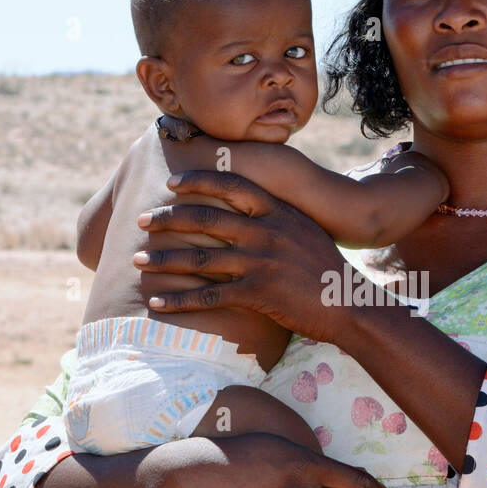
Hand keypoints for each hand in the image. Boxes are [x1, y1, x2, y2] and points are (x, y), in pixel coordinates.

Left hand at [133, 170, 349, 344]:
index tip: (171, 184)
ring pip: (199, 256)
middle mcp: (266, 232)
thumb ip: (277, 217)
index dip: (197, 182)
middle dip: (167, 218)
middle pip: (205, 218)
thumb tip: (250, 210)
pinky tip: (157, 302)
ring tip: (137, 259)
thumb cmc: (327, 269)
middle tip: (143, 220)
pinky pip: (208, 295)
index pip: (231, 185)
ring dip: (163, 258)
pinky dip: (179, 299)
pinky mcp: (257, 294)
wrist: (349, 305)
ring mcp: (261, 263)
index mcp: (278, 211)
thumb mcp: (305, 230)